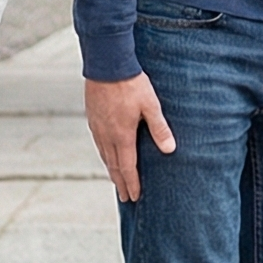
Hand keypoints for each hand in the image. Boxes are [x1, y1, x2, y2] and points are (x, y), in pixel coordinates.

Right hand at [85, 74, 174, 201]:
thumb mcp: (151, 105)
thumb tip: (170, 150)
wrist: (107, 65)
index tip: (134, 197)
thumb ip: (160, 128)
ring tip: (117, 180)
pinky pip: (98, 144)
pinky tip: (108, 154)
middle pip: (114, 166)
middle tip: (126, 197)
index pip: (127, 167)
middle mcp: (107, 136)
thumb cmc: (131, 84)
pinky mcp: (92, 119)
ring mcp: (97, 128)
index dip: (131, 183)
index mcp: (122, 135)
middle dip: (121, 183)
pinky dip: (105, 155)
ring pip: (104, 155)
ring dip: (112, 170)